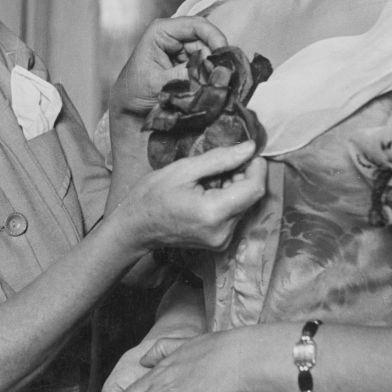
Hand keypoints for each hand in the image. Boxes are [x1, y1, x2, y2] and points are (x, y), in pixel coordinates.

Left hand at [110, 16, 227, 118]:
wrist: (128, 109)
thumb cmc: (134, 92)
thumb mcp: (158, 83)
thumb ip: (184, 76)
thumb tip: (209, 73)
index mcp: (161, 31)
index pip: (196, 25)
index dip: (214, 37)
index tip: (224, 54)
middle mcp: (173, 36)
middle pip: (206, 40)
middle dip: (213, 58)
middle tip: (219, 77)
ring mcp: (181, 50)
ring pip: (208, 55)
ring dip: (210, 69)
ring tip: (209, 85)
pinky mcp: (187, 63)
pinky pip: (204, 66)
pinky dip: (207, 76)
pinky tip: (206, 86)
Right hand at [116, 141, 265, 253]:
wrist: (135, 227)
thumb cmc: (152, 196)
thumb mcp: (184, 169)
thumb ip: (221, 159)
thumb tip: (249, 148)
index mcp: (214, 213)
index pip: (254, 189)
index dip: (257, 167)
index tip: (248, 151)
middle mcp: (223, 231)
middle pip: (251, 197)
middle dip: (243, 175)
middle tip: (220, 164)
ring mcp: (222, 240)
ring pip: (244, 205)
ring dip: (234, 187)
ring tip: (208, 180)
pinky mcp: (220, 242)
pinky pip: (235, 214)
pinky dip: (227, 199)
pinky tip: (207, 193)